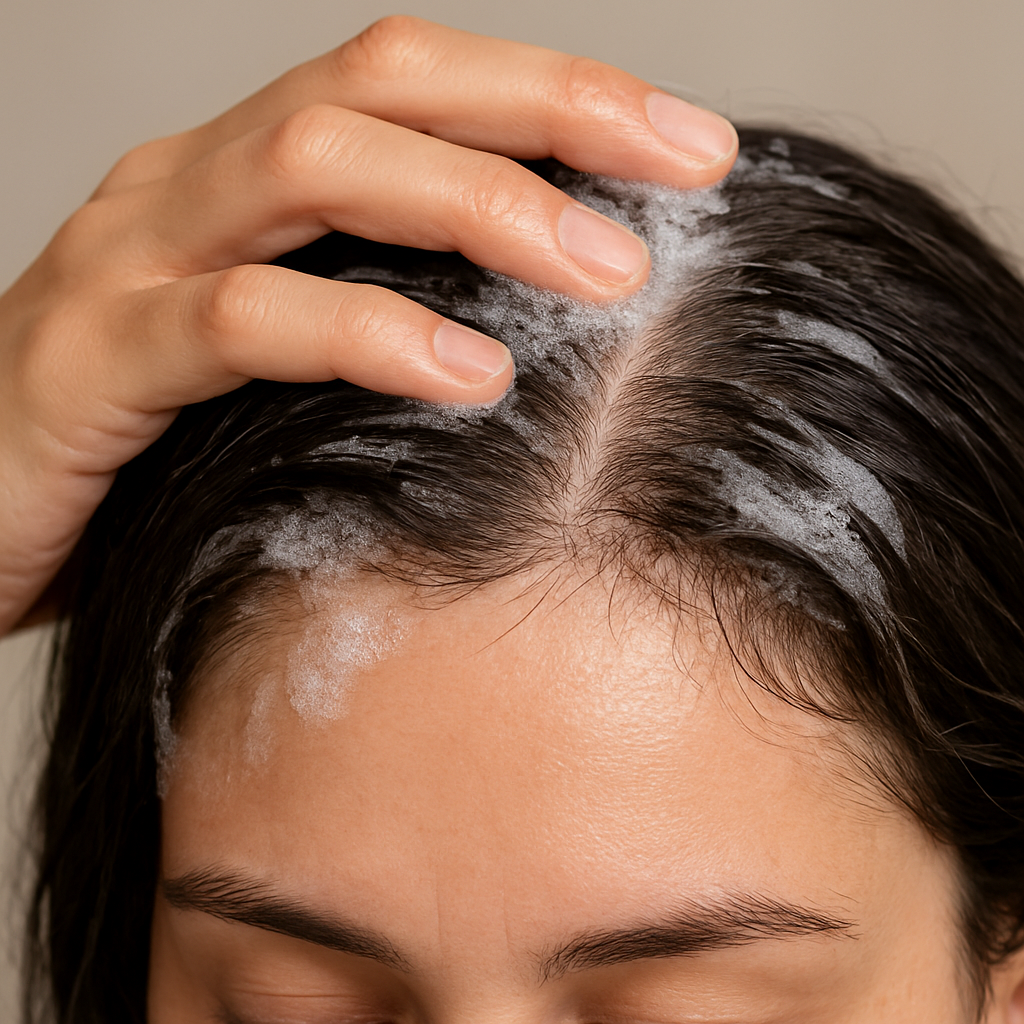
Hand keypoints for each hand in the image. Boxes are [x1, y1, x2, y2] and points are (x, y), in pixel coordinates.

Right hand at [0, 16, 736, 634]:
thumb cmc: (144, 446)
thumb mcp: (278, 368)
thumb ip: (377, 326)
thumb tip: (539, 344)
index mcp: (247, 182)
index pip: (418, 87)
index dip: (562, 95)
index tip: (693, 151)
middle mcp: (190, 188)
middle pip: (382, 87)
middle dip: (547, 116)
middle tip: (683, 178)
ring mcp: (130, 261)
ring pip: (314, 169)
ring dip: (479, 210)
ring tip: (604, 275)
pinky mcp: (87, 360)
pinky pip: (237, 322)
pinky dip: (363, 332)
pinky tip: (464, 370)